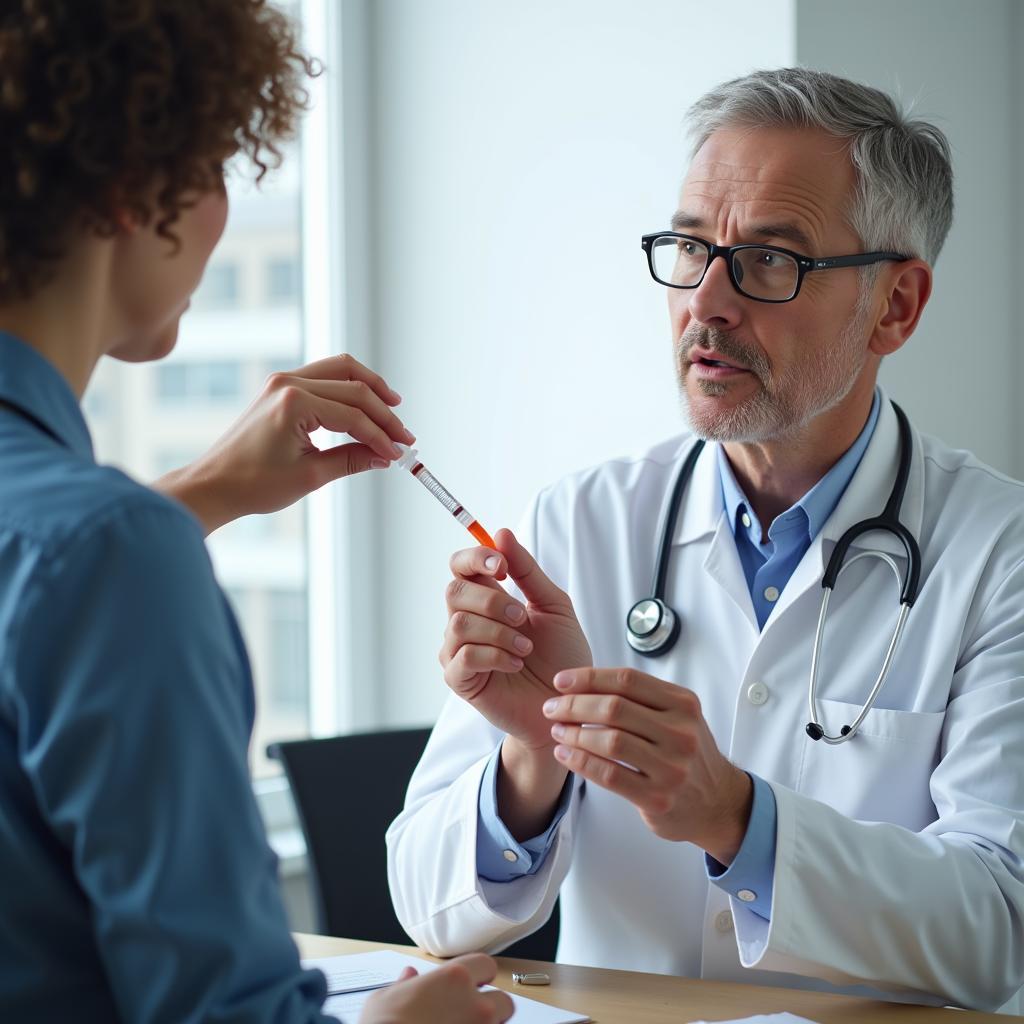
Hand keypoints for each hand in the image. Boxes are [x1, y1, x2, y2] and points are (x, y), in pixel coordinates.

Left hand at [153, 353, 414, 533]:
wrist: (214, 485)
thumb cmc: (251, 483)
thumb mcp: (311, 475)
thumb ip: (353, 460)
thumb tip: (384, 456)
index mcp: (293, 402)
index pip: (353, 415)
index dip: (381, 436)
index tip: (399, 454)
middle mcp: (288, 383)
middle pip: (353, 386)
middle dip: (383, 413)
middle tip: (403, 437)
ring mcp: (283, 382)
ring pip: (341, 370)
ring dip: (370, 389)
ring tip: (394, 408)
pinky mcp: (281, 388)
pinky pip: (325, 378)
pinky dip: (349, 390)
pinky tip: (365, 405)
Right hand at [359, 955, 513, 1023]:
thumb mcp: (386, 998)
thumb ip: (404, 986)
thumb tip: (408, 978)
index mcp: (455, 977)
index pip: (486, 965)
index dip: (480, 975)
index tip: (474, 983)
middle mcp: (475, 1004)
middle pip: (504, 1001)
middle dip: (492, 1007)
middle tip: (472, 1014)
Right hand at [440, 528, 591, 753]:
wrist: (569, 705)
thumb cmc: (561, 657)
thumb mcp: (553, 606)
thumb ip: (527, 571)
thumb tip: (501, 533)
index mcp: (486, 599)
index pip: (460, 566)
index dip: (475, 558)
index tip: (501, 566)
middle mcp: (466, 622)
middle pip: (454, 591)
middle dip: (492, 599)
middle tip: (522, 617)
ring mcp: (459, 651)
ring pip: (460, 623)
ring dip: (500, 632)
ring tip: (526, 649)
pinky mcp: (460, 680)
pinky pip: (464, 655)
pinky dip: (496, 655)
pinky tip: (516, 664)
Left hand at [542, 667, 752, 863]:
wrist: (718, 801)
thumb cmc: (687, 752)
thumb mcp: (678, 715)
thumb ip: (641, 698)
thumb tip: (583, 684)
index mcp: (683, 704)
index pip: (627, 680)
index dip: (588, 678)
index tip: (561, 681)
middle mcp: (680, 733)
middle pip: (614, 709)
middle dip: (574, 705)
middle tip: (552, 708)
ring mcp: (671, 767)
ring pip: (609, 742)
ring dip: (575, 734)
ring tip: (558, 731)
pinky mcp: (658, 798)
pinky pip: (609, 775)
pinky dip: (581, 762)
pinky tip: (566, 755)